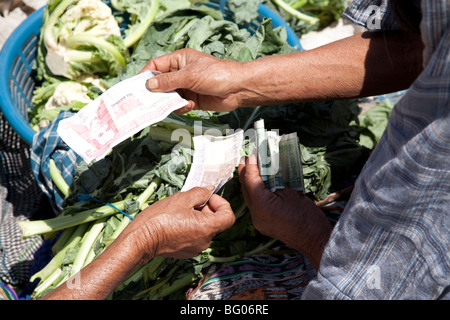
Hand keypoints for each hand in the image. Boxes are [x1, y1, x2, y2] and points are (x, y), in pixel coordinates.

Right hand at [41, 187, 234, 299]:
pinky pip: (195, 235)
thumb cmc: (159, 219)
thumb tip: (209, 190)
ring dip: (197, 216)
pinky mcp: (186, 251)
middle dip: (206, 208)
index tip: (207, 198)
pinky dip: (190, 226)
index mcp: (207, 228)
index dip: (221, 203)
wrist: (139, 241)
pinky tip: (175, 221)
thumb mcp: (181, 198)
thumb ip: (200, 193)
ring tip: (179, 210)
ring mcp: (195, 248)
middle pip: (216, 221)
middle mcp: (205, 241)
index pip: (228, 216)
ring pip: (204, 228)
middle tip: (189, 201)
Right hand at [140, 48, 244, 112]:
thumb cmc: (216, 74)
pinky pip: (179, 105)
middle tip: (148, 102)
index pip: (156, 66)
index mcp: (179, 60)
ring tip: (176, 103)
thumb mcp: (190, 75)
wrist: (237, 89)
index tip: (138, 87)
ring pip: (169, 96)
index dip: (146, 75)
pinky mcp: (192, 100)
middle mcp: (181, 73)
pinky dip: (181, 107)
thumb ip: (169, 81)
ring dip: (170, 102)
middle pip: (160, 83)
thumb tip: (149, 85)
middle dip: (156, 92)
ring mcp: (186, 87)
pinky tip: (189, 106)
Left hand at [238, 155, 331, 268]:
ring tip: (249, 169)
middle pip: (246, 190)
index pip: (251, 181)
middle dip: (245, 173)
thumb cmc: (308, 216)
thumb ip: (276, 182)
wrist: (315, 240)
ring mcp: (258, 221)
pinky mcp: (262, 224)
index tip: (252, 155)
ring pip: (248, 198)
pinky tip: (257, 185)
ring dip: (248, 183)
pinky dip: (254, 194)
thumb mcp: (292, 193)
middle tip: (246, 159)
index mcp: (262, 205)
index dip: (251, 166)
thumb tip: (268, 171)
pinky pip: (254, 205)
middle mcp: (256, 214)